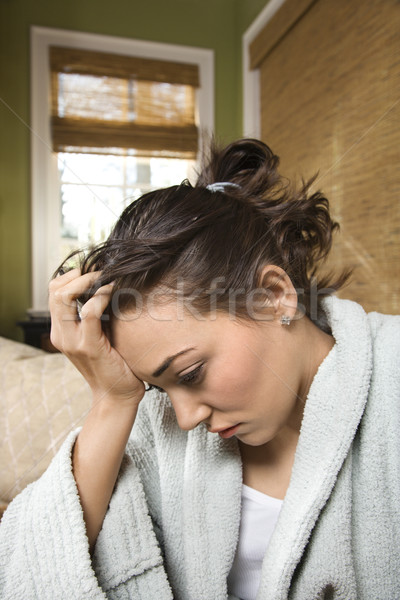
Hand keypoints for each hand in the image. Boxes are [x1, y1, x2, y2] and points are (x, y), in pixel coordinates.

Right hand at [49, 269, 144, 405]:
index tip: (95, 269)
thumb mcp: (100, 335)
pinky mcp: (89, 346)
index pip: (55, 291)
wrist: (117, 395)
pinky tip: (114, 292)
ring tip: (107, 277)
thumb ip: (97, 314)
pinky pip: (90, 312)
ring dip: (88, 281)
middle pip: (56, 290)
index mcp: (61, 331)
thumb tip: (109, 285)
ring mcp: (72, 341)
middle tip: (102, 269)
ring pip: (65, 296)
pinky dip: (101, 296)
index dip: (73, 275)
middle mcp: (61, 335)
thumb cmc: (114, 363)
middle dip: (80, 273)